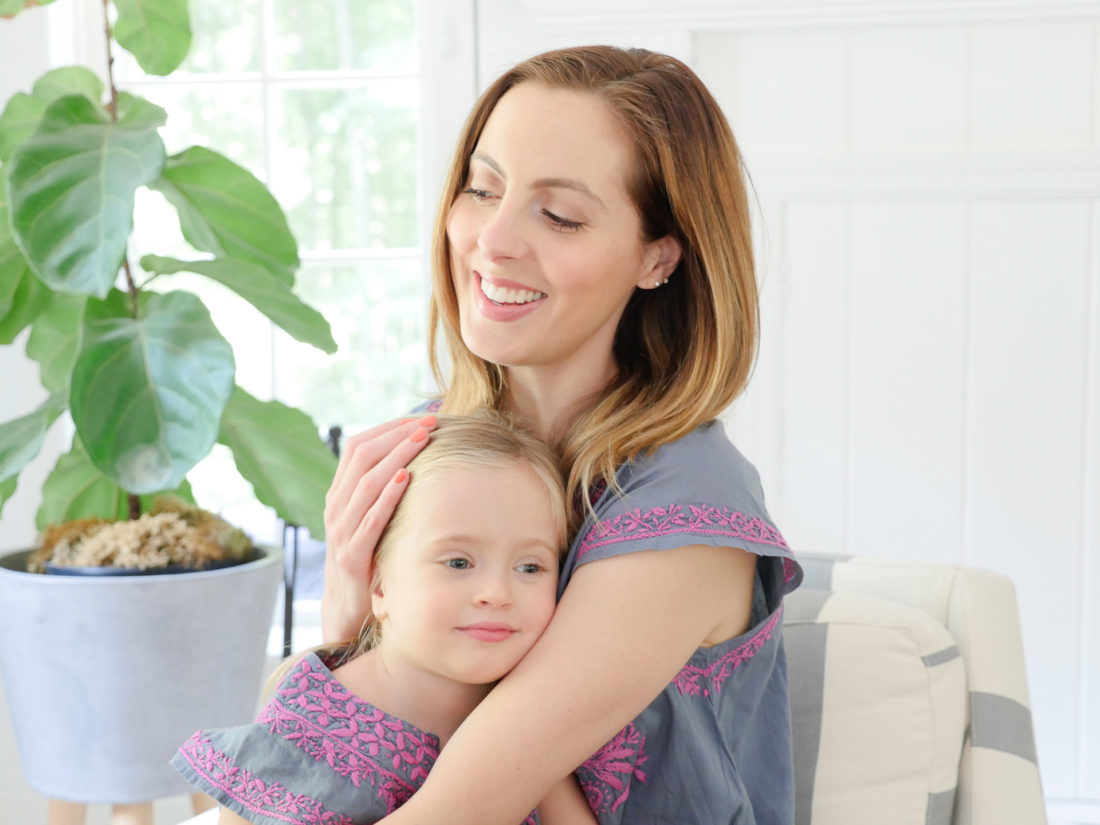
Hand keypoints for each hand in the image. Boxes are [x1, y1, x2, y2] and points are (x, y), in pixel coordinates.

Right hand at [321, 414, 436, 640]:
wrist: (346, 610)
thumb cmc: (369, 560)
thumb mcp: (372, 520)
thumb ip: (383, 493)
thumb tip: (414, 458)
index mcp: (340, 495)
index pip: (357, 447)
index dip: (387, 429)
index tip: (418, 418)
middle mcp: (336, 509)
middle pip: (361, 458)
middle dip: (396, 436)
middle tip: (427, 422)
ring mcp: (341, 533)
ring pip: (365, 484)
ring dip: (395, 457)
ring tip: (421, 439)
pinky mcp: (351, 557)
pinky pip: (368, 521)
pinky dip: (387, 497)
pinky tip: (405, 479)